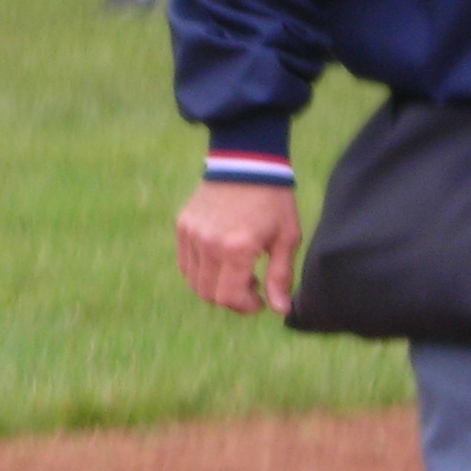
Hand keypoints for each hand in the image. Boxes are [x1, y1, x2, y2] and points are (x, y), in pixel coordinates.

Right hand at [176, 181, 303, 316]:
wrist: (247, 160)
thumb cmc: (273, 199)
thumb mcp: (287, 237)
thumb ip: (280, 276)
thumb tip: (280, 310)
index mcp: (236, 248)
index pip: (228, 298)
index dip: (245, 307)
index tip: (260, 300)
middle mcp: (209, 243)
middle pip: (208, 294)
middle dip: (231, 299)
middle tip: (250, 287)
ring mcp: (192, 233)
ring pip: (194, 281)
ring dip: (214, 286)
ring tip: (235, 271)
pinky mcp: (183, 224)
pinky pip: (185, 262)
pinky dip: (200, 270)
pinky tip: (220, 259)